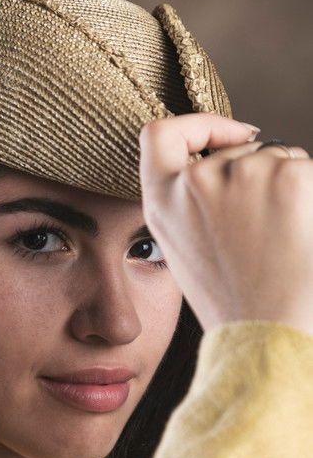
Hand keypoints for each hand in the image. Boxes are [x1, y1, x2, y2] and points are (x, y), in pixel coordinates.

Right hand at [139, 113, 312, 335]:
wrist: (267, 330)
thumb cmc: (232, 297)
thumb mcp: (185, 247)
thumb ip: (188, 199)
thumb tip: (225, 151)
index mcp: (162, 202)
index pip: (160, 134)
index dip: (199, 126)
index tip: (230, 137)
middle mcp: (195, 183)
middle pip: (237, 151)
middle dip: (257, 176)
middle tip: (263, 233)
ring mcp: (241, 175)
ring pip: (277, 157)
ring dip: (287, 185)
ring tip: (281, 239)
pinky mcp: (287, 176)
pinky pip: (306, 167)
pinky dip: (309, 192)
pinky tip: (299, 231)